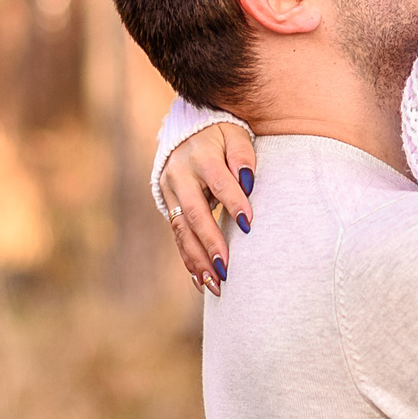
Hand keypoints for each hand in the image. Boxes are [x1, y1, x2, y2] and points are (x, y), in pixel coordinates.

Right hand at [160, 121, 255, 295]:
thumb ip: (243, 155)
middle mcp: (179, 177)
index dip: (233, 203)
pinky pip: (178, 237)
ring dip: (197, 259)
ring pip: (181, 231)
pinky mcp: (169, 207)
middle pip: (193, 214)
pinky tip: (202, 281)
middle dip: (209, 243)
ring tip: (216, 284)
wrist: (188, 134)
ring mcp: (170, 194)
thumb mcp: (235, 135)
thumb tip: (249, 180)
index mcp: (200, 156)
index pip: (218, 183)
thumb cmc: (221, 137)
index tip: (248, 225)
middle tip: (226, 268)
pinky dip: (190, 260)